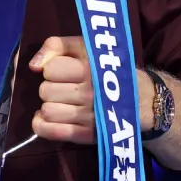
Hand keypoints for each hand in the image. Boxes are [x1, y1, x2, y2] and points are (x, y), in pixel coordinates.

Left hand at [27, 37, 151, 145]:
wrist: (146, 101)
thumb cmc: (111, 70)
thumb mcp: (88, 47)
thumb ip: (57, 45)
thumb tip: (33, 66)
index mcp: (91, 68)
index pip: (50, 69)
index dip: (52, 69)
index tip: (63, 72)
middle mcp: (91, 93)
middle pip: (46, 91)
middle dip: (50, 88)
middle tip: (64, 89)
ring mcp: (89, 116)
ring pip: (47, 111)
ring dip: (49, 106)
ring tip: (61, 103)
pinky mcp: (87, 135)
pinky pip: (51, 132)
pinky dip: (42, 126)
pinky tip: (47, 118)